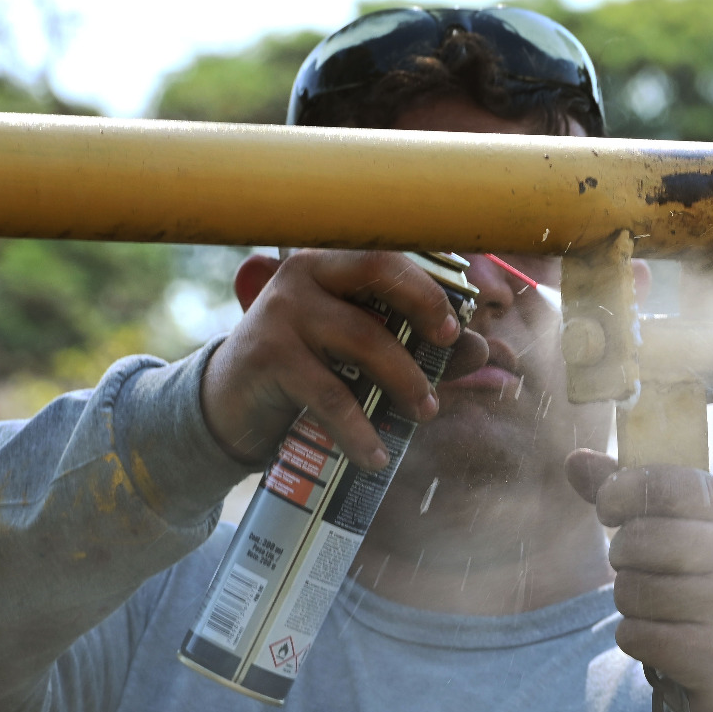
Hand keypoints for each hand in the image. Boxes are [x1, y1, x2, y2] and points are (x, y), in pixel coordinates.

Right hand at [202, 249, 487, 468]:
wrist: (232, 406)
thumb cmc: (310, 370)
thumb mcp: (363, 356)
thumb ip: (419, 349)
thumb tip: (480, 351)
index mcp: (334, 262)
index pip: (390, 254)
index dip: (431, 283)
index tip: (458, 323)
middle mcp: (306, 274)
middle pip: (379, 270)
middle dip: (425, 305)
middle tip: (450, 345)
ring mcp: (283, 310)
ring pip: (364, 339)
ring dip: (405, 381)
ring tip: (425, 413)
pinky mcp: (269, 356)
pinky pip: (331, 395)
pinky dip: (361, 430)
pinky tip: (376, 457)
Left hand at [565, 449, 712, 711]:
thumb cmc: (708, 573)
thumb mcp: (688, 524)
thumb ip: (633, 490)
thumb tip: (575, 460)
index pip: (664, 485)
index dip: (620, 491)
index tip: (608, 508)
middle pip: (641, 540)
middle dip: (621, 553)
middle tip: (636, 563)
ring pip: (634, 591)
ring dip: (628, 599)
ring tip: (654, 601)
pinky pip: (636, 636)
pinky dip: (635, 636)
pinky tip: (662, 634)